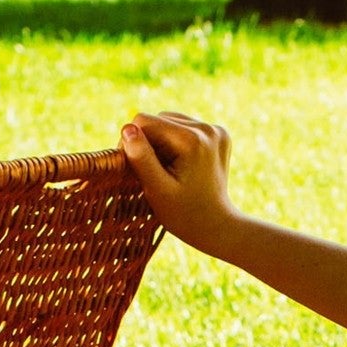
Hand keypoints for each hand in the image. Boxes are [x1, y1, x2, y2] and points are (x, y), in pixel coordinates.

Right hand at [119, 112, 238, 256]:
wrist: (216, 227)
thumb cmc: (182, 215)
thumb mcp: (157, 190)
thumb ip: (141, 158)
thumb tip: (127, 129)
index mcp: (192, 140)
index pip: (144, 122)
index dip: (132, 143)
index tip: (135, 169)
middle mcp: (208, 128)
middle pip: (158, 119)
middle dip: (150, 143)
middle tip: (155, 174)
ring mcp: (216, 129)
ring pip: (171, 121)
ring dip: (163, 143)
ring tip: (170, 171)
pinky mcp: (219, 133)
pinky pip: (185, 128)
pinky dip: (177, 143)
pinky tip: (183, 165)